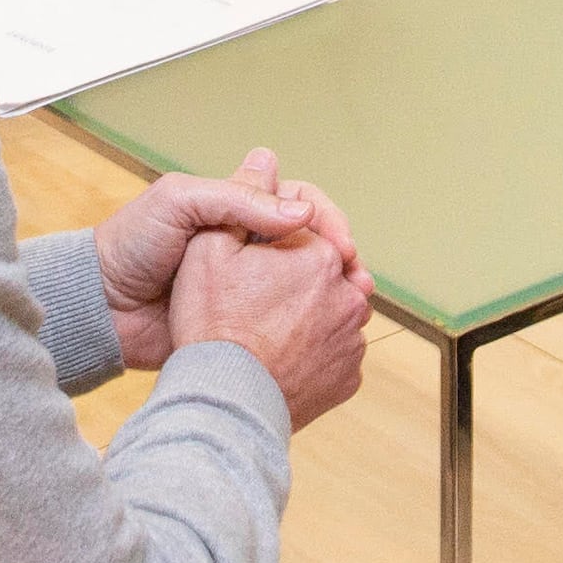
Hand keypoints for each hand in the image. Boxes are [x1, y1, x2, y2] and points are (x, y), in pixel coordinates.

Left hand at [95, 148, 363, 375]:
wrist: (100, 308)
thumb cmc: (131, 244)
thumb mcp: (179, 202)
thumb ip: (237, 200)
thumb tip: (300, 210)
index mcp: (237, 205)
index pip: (298, 200)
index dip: (324, 218)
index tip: (338, 244)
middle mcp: (249, 241)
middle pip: (312, 243)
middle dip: (341, 257)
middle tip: (356, 280)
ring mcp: (248, 283)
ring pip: (306, 282)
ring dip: (333, 291)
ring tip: (354, 307)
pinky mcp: (242, 320)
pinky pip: (286, 317)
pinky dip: (311, 322)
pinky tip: (327, 332)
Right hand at [168, 215, 372, 424]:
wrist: (224, 402)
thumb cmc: (213, 325)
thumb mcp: (209, 250)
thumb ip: (242, 199)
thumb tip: (265, 160)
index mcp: (321, 255)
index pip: (310, 233)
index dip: (279, 244)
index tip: (256, 263)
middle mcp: (349, 294)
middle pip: (329, 273)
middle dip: (302, 279)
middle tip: (262, 298)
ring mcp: (353, 340)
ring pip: (336, 314)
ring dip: (314, 315)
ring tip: (271, 330)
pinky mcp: (349, 377)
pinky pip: (336, 354)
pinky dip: (316, 353)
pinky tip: (283, 358)